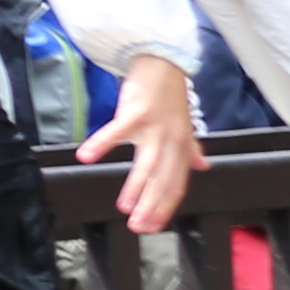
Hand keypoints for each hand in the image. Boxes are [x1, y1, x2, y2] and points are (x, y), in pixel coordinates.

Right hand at [77, 53, 201, 235]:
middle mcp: (172, 140)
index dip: (167, 206)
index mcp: (181, 146)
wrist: (163, 63)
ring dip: (137, 187)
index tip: (154, 226)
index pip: (177, 182)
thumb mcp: (185, 125)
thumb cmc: (169, 97)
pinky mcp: (136, 112)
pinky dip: (102, 144)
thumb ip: (192, 149)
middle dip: (153, 205)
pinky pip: (117, 131)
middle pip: (164, 178)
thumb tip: (203, 166)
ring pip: (147, 163)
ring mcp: (155, 126)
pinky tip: (86, 157)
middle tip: (139, 226)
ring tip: (124, 206)